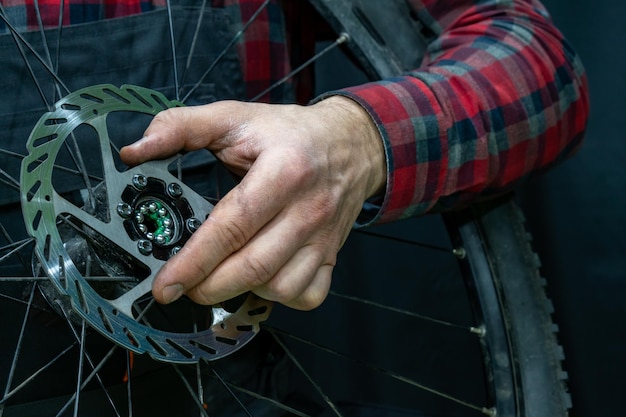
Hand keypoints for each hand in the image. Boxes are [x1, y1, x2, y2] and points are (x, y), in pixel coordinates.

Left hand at [120, 96, 385, 309]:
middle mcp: (308, 210)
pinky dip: (280, 297)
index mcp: (283, 172)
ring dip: (243, 290)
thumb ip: (181, 127)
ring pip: (281, 288)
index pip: (233, 226)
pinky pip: (307, 295)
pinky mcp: (333, 254)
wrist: (351, 143)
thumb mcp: (236, 116)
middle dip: (209, 286)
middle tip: (183, 287)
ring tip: (223, 275)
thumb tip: (134, 152)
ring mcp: (324, 237)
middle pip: (254, 266)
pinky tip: (262, 279)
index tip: (165, 284)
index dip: (194, 260)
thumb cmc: (291, 132)